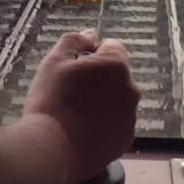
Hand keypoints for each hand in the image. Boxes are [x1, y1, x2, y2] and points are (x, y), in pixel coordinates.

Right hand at [23, 29, 140, 183]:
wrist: (52, 149)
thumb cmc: (52, 100)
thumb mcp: (54, 61)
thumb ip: (75, 41)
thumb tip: (91, 34)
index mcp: (116, 66)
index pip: (111, 47)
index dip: (90, 53)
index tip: (72, 68)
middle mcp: (131, 90)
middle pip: (116, 74)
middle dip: (98, 78)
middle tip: (70, 91)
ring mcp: (131, 118)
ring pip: (116, 100)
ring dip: (102, 101)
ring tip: (74, 113)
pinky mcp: (125, 140)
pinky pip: (116, 123)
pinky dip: (103, 124)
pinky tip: (81, 130)